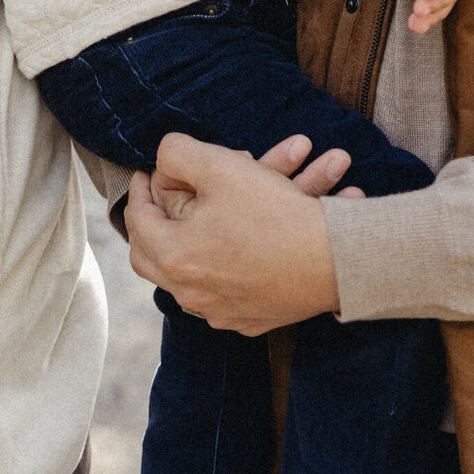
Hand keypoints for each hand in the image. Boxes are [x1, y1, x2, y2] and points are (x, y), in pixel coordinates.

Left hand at [127, 133, 343, 334]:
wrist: (335, 263)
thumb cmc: (277, 214)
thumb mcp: (221, 166)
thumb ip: (178, 154)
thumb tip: (163, 161)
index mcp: (175, 256)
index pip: (138, 220)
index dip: (141, 190)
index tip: (147, 173)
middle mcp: (190, 292)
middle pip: (152, 256)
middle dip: (154, 222)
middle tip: (159, 201)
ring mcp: (220, 310)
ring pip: (190, 272)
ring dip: (193, 240)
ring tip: (196, 217)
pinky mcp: (249, 319)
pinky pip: (224, 290)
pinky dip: (224, 265)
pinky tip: (233, 246)